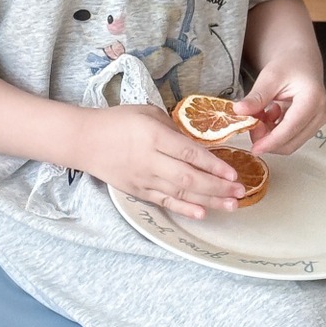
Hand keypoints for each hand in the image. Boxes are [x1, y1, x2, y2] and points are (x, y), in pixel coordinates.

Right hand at [73, 105, 245, 220]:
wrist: (84, 141)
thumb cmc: (117, 121)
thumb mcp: (147, 113)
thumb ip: (173, 128)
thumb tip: (195, 144)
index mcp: (154, 135)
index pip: (189, 153)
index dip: (214, 165)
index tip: (233, 173)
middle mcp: (150, 159)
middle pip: (189, 177)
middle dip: (218, 187)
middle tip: (241, 192)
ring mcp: (143, 178)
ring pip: (180, 192)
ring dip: (208, 200)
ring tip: (231, 205)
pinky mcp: (137, 190)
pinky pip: (164, 202)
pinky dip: (184, 208)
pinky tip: (202, 213)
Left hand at [233, 53, 325, 154]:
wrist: (300, 61)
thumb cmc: (287, 66)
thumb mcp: (269, 76)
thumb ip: (256, 96)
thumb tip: (238, 111)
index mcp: (312, 99)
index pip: (290, 128)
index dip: (271, 142)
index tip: (253, 149)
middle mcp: (320, 114)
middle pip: (291, 141)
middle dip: (267, 140)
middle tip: (250, 124)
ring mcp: (318, 122)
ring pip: (290, 142)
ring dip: (270, 135)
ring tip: (260, 115)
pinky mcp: (312, 126)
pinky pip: (291, 138)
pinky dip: (275, 132)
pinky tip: (269, 116)